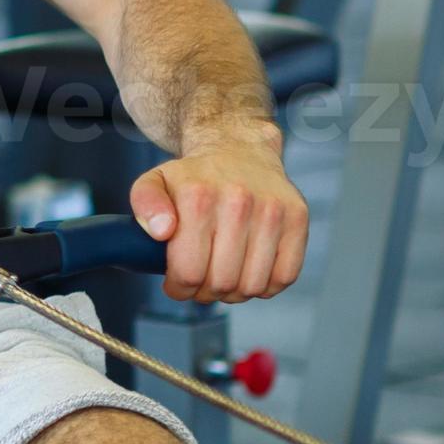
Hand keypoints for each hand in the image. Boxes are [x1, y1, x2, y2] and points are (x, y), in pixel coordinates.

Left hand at [131, 137, 305, 303]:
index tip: (176, 285)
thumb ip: (144, 204)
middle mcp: (238, 201)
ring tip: (222, 279)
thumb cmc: (193, 177)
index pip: (189, 271)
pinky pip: (285, 276)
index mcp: (197, 196)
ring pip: (254, 285)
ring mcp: (272, 210)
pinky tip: (248, 273)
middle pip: (222, 282)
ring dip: (235, 293)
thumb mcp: (154, 182)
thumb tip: (161, 232)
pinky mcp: (298, 218)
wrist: (238, 151)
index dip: (179, 288)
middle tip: (199, 284)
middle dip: (205, 292)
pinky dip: (266, 286)